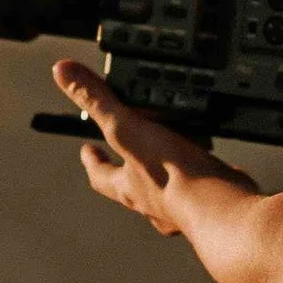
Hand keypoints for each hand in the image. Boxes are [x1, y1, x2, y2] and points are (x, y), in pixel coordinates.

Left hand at [53, 59, 255, 236]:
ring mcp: (183, 206)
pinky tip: (216, 166)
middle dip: (132, 170)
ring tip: (180, 151)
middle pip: (134, 187)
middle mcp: (152, 201)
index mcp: (128, 186)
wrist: (220, 210)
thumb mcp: (127, 129)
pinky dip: (206, 176)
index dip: (92, 161)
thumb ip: (97, 100)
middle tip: (133, 153)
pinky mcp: (212, 203)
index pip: (100, 175)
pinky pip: (205, 188)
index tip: (86, 150)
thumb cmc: (172, 177)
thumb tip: (63, 73)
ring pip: (169, 191)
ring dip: (171, 173)